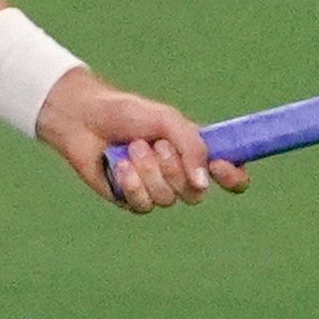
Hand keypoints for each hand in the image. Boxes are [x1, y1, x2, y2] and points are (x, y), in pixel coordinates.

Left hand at [39, 71, 248, 211]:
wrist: (85, 119)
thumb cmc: (128, 114)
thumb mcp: (168, 120)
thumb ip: (192, 146)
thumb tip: (203, 183)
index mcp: (196, 154)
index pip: (232, 178)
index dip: (233, 178)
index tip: (219, 165)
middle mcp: (180, 176)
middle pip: (196, 193)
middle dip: (174, 168)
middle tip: (155, 144)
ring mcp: (156, 190)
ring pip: (168, 199)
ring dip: (149, 171)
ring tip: (132, 148)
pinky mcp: (132, 200)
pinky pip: (143, 204)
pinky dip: (132, 183)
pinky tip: (119, 165)